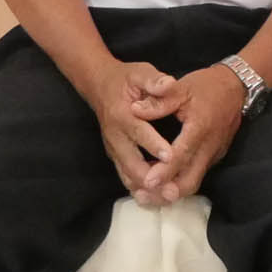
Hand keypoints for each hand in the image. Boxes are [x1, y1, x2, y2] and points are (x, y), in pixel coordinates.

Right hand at [86, 61, 179, 195]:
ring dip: (146, 188)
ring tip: (167, 198)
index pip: (140, 132)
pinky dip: (140, 189)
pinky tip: (156, 198)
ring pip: (128, 175)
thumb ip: (154, 80)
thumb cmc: (125, 79)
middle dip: (151, 178)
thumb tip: (168, 83)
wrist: (99, 86)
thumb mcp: (140, 72)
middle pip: (132, 163)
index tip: (170, 156)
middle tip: (171, 189)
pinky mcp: (115, 156)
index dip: (155, 145)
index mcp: (122, 115)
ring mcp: (113, 149)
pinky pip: (126, 177)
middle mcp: (115, 136)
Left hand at [134, 64, 246, 205]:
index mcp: (200, 128)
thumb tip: (135, 110)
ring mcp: (213, 154)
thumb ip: (159, 101)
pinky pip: (197, 175)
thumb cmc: (207, 86)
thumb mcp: (182, 87)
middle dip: (167, 192)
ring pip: (194, 181)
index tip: (148, 182)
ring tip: (149, 197)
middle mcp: (209, 146)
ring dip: (172, 192)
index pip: (183, 155)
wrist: (236, 87)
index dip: (165, 170)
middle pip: (190, 180)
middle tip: (144, 197)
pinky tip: (162, 185)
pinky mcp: (214, 157)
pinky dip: (179, 183)